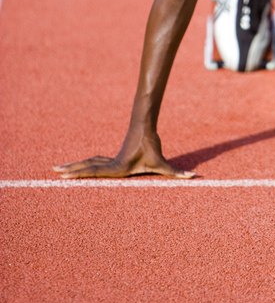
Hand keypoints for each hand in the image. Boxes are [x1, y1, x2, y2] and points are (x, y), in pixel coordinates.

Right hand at [53, 129, 194, 179]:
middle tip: (53, 171)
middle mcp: (111, 163)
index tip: (66, 175)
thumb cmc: (152, 145)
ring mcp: (109, 158)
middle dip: (71, 170)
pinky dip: (84, 164)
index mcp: (118, 167)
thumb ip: (177, 173)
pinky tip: (77, 167)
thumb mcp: (164, 163)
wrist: (145, 126)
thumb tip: (193, 177)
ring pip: (88, 162)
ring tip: (58, 169)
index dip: (80, 174)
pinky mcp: (111, 156)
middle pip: (87, 166)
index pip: (96, 172)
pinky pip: (94, 161)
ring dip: (74, 166)